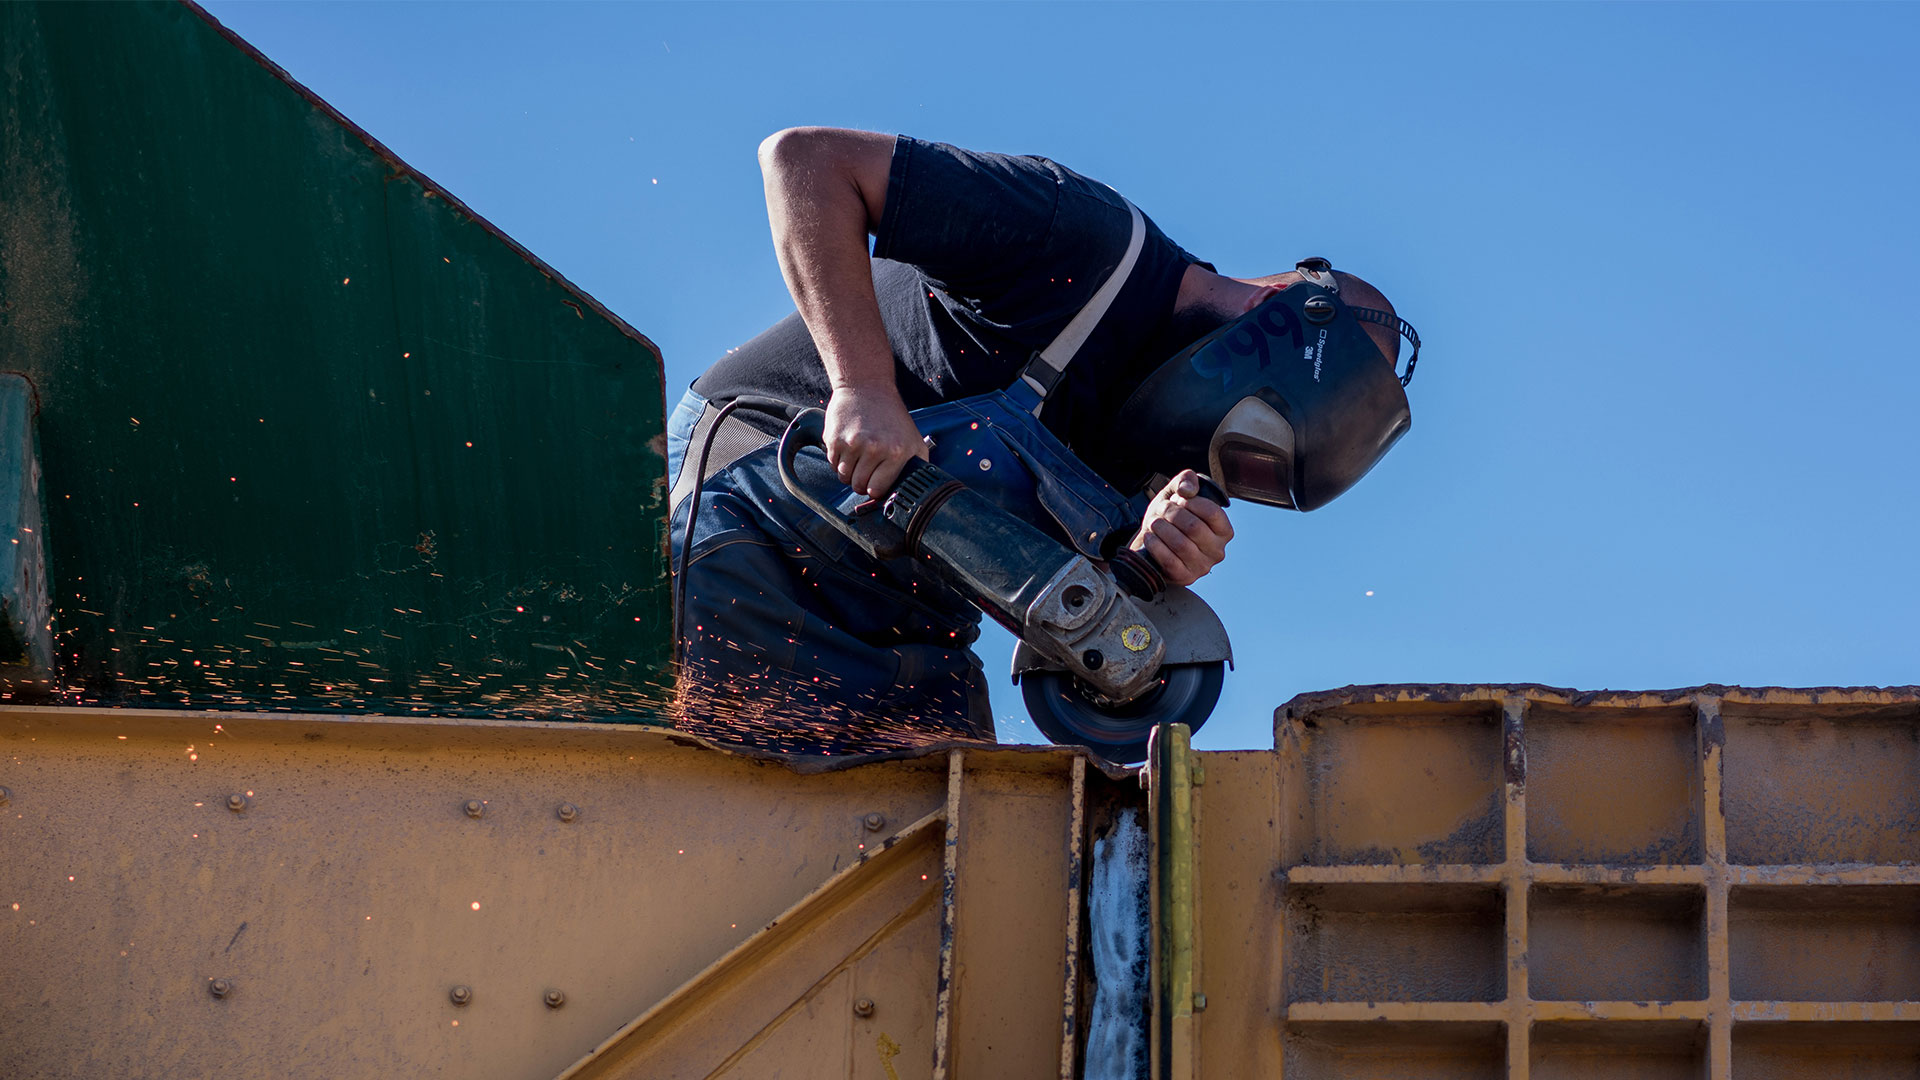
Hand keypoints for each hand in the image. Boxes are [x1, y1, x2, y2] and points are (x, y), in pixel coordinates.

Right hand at [824, 386, 928, 495]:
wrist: (867, 388)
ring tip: (858, 457)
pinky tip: (848, 447)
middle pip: (858, 486)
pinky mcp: (835, 439)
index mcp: (896, 452)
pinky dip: (838, 461)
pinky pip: (832, 464)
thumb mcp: (914, 440)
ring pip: (843, 477)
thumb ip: (915, 468)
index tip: (875, 483)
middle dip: (861, 482)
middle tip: (866, 469)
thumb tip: (909, 493)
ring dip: (849, 472)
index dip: (875, 489)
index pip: (877, 490)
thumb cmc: (891, 416)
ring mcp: (852, 444)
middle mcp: (874, 448)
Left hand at [1130, 470, 1233, 586]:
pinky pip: (1169, 561)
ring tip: (1154, 522)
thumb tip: (1188, 490)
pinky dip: (1156, 545)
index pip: (1212, 513)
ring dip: (1162, 529)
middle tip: (1162, 509)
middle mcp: (1217, 551)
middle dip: (1172, 514)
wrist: (1151, 543)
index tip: (1178, 499)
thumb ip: (1186, 481)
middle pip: (1194, 527)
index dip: (1191, 502)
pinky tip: (1150, 537)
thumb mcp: (1177, 494)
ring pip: (1181, 544)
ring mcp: (1202, 566)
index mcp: (1223, 530)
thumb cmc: (1169, 519)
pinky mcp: (1185, 577)